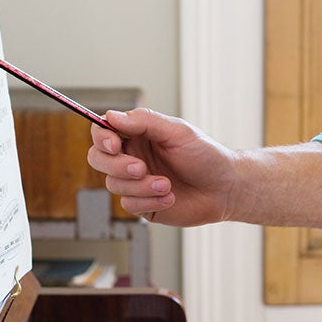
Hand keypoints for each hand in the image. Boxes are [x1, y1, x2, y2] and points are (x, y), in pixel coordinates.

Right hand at [87, 107, 241, 226]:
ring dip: (141, 187)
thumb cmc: (204, 155)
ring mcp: (134, 183)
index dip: (102, 138)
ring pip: (114, 185)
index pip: (103, 133)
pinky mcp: (141, 205)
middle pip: (98, 160)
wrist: (223, 189)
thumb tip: (111, 116)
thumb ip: (144, 121)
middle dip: (117, 166)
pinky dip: (149, 201)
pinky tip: (169, 197)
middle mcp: (131, 157)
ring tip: (166, 185)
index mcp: (137, 135)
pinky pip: (128, 204)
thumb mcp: (176, 131)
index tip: (115, 144)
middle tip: (140, 169)